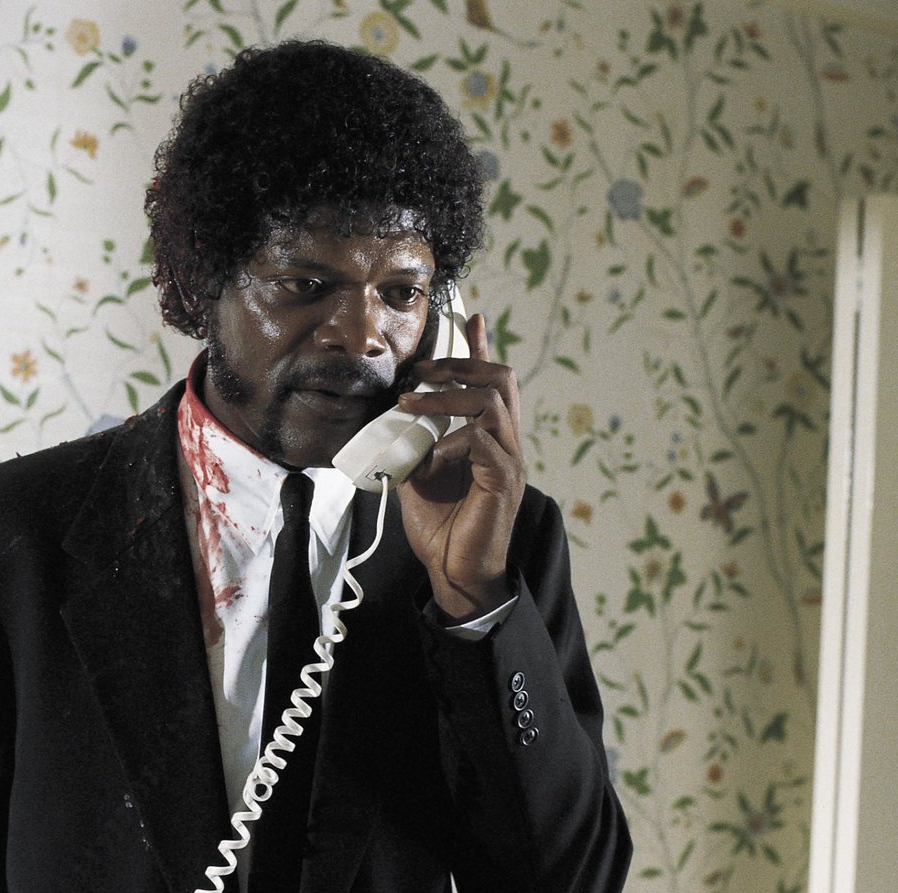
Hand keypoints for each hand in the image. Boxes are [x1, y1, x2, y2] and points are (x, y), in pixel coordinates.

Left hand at [394, 313, 525, 622]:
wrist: (455, 572)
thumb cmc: (441, 526)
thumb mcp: (417, 473)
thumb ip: (412, 443)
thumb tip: (389, 417)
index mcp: (488, 437)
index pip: (490, 382)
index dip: (479, 348)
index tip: (469, 316)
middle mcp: (505, 443)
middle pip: (501, 378)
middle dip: (460, 362)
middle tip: (422, 369)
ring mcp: (508, 461)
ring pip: (491, 401)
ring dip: (446, 396)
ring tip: (410, 405)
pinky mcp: (503, 481)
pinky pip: (481, 441)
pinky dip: (449, 442)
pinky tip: (427, 460)